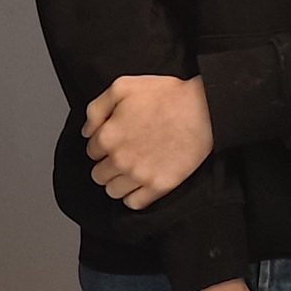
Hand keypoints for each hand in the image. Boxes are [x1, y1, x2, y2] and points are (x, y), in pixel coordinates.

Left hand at [85, 72, 210, 207]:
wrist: (203, 109)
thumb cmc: (167, 96)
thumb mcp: (123, 86)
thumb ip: (96, 108)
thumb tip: (86, 130)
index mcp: (108, 136)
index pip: (91, 151)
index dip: (101, 144)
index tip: (114, 140)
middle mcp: (120, 159)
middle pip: (98, 174)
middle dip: (107, 165)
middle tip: (123, 155)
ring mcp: (139, 175)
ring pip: (112, 191)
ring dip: (117, 182)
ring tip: (131, 170)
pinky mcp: (159, 186)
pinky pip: (134, 203)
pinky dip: (133, 197)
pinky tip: (140, 184)